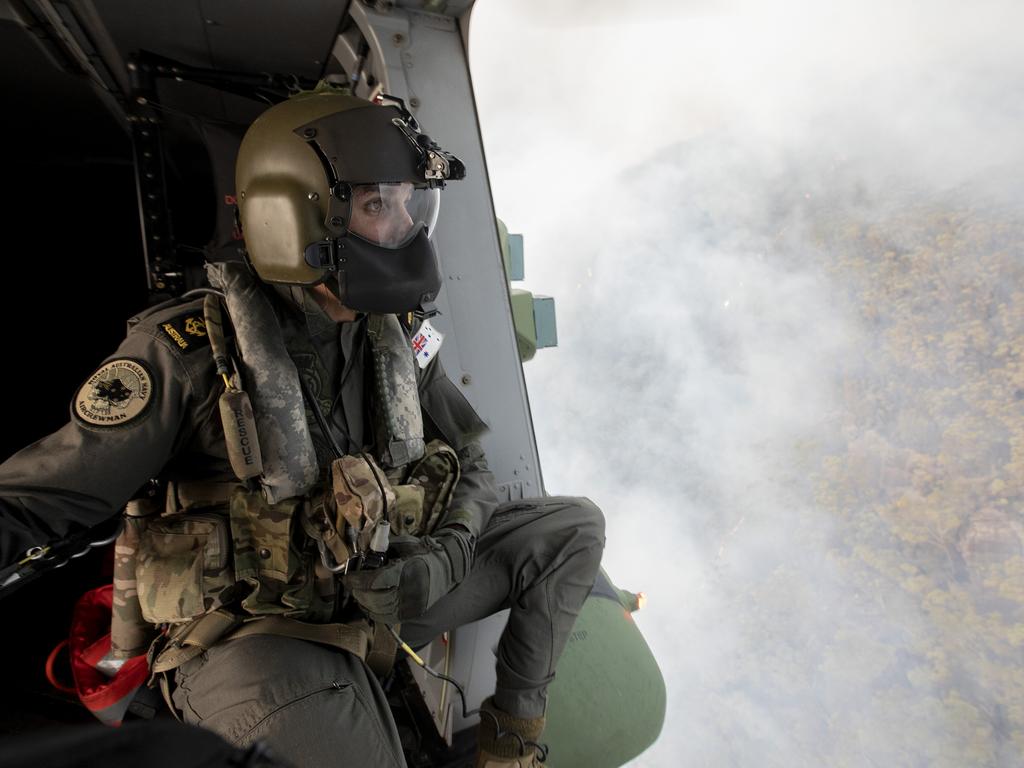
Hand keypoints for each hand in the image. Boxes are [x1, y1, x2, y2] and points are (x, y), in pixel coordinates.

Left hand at [343, 528, 471, 624]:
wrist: (446, 567)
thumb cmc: (423, 553)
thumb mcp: (403, 544)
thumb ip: (382, 549)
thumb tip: (361, 555)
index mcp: (405, 572)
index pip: (373, 581)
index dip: (356, 581)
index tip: (347, 578)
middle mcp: (407, 591)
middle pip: (373, 598)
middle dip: (358, 592)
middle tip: (352, 585)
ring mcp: (410, 605)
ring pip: (378, 610)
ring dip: (364, 603)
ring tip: (359, 593)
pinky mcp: (411, 614)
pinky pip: (387, 618)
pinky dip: (375, 612)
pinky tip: (370, 604)